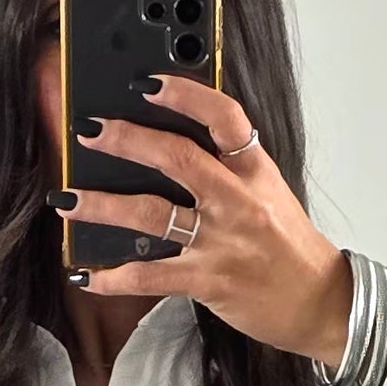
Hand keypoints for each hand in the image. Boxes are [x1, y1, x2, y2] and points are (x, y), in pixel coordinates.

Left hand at [57, 74, 351, 364]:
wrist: (319, 302)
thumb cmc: (289, 247)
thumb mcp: (268, 195)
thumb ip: (229, 169)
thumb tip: (173, 145)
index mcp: (256, 171)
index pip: (224, 118)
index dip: (184, 95)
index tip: (147, 83)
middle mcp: (238, 201)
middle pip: (178, 158)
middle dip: (127, 140)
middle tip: (89, 132)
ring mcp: (222, 242)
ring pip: (153, 214)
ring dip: (103, 206)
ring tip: (66, 200)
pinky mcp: (209, 280)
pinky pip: (151, 275)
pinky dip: (114, 276)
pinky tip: (87, 275)